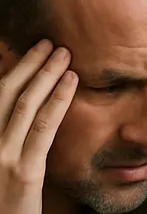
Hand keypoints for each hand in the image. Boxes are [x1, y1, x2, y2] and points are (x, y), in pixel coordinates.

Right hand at [0, 41, 76, 213]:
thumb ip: (9, 145)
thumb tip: (26, 125)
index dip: (12, 71)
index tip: (27, 51)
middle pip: (6, 91)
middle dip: (28, 63)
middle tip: (48, 42)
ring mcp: (2, 154)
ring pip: (25, 103)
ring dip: (45, 74)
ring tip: (63, 53)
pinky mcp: (24, 171)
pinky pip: (43, 128)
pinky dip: (58, 101)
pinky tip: (72, 83)